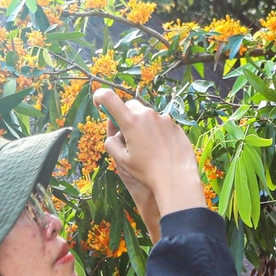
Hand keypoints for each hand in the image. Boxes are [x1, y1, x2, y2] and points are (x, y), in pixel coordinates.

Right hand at [94, 87, 207, 240]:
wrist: (177, 178)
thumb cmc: (147, 171)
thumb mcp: (122, 160)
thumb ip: (112, 143)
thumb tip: (113, 135)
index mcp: (131, 121)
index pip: (109, 98)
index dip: (100, 96)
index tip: (98, 102)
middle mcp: (147, 115)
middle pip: (130, 106)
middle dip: (124, 115)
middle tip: (124, 134)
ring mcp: (164, 119)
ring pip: (147, 115)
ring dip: (141, 124)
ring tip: (145, 146)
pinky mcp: (175, 125)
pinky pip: (161, 123)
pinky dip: (156, 131)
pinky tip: (159, 149)